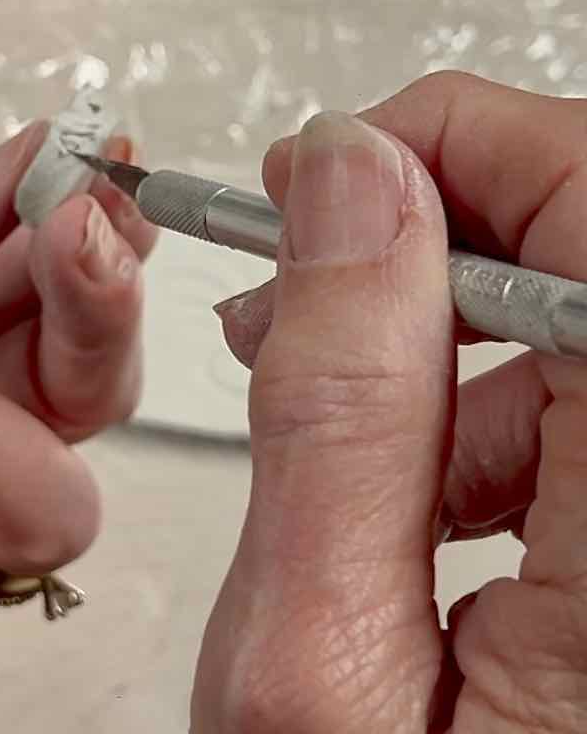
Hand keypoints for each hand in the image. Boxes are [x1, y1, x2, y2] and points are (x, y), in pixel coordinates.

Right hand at [194, 73, 586, 731]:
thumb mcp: (314, 661)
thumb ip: (336, 403)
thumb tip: (341, 184)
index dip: (455, 147)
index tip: (327, 175)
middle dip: (430, 236)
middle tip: (305, 283)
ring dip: (454, 327)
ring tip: (344, 406)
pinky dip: (503, 396)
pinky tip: (431, 473)